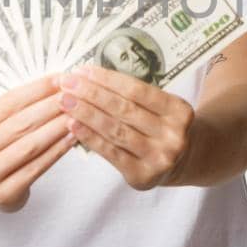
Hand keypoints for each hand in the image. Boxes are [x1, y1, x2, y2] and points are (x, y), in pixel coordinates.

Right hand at [0, 75, 73, 212]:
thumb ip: (12, 110)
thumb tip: (53, 88)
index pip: (8, 103)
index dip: (37, 90)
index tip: (59, 79)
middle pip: (20, 124)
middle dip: (51, 107)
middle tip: (75, 95)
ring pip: (30, 146)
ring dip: (57, 128)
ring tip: (78, 115)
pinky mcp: (3, 195)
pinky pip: (36, 169)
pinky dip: (56, 152)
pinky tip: (71, 140)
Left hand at [57, 65, 196, 189]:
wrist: (180, 163)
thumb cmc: (160, 127)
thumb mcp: (161, 108)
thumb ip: (134, 96)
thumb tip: (90, 77)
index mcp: (179, 111)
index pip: (138, 90)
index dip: (107, 79)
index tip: (83, 70)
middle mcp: (173, 135)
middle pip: (124, 109)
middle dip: (91, 93)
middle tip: (67, 82)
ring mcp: (159, 158)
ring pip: (115, 130)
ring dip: (86, 113)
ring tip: (65, 101)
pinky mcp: (143, 176)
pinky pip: (110, 152)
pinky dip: (89, 137)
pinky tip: (72, 124)